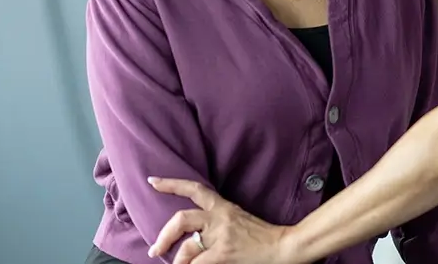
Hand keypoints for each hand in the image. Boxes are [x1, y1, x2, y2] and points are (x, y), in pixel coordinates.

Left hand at [146, 177, 295, 263]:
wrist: (284, 246)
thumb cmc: (262, 236)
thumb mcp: (238, 219)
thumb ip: (217, 221)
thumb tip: (194, 234)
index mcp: (223, 206)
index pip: (194, 189)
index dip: (171, 184)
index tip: (153, 182)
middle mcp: (219, 218)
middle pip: (181, 219)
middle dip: (164, 235)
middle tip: (155, 249)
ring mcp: (221, 236)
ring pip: (187, 246)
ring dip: (178, 260)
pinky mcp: (224, 253)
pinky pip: (198, 262)